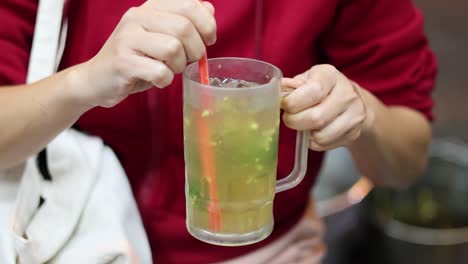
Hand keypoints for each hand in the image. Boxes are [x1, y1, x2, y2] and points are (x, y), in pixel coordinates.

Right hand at [76, 0, 215, 107]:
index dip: (207, 24)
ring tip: (169, 70)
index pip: (190, 4)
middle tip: (189, 61)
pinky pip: (160, 72)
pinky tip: (157, 80)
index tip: (208, 40)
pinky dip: (165, 80)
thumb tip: (208, 8)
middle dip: (196, 49)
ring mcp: (127, 38)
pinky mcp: (122, 62)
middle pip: (184, 27)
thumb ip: (184, 21)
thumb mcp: (161, 36)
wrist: (97, 79)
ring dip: (178, 66)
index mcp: (150, 7)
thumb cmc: (136, 59)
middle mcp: (137, 17)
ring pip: (173, 48)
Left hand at [281, 65, 372, 150]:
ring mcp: (354, 114)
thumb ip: (291, 86)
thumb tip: (277, 89)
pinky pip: (326, 144)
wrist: (351, 101)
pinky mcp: (354, 132)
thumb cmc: (322, 89)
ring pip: (321, 135)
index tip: (285, 106)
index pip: (313, 91)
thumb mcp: (307, 80)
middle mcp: (347, 93)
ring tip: (303, 125)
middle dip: (295, 122)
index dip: (293, 103)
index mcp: (330, 75)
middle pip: (316, 117)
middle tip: (289, 119)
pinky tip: (314, 132)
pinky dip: (314, 142)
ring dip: (305, 134)